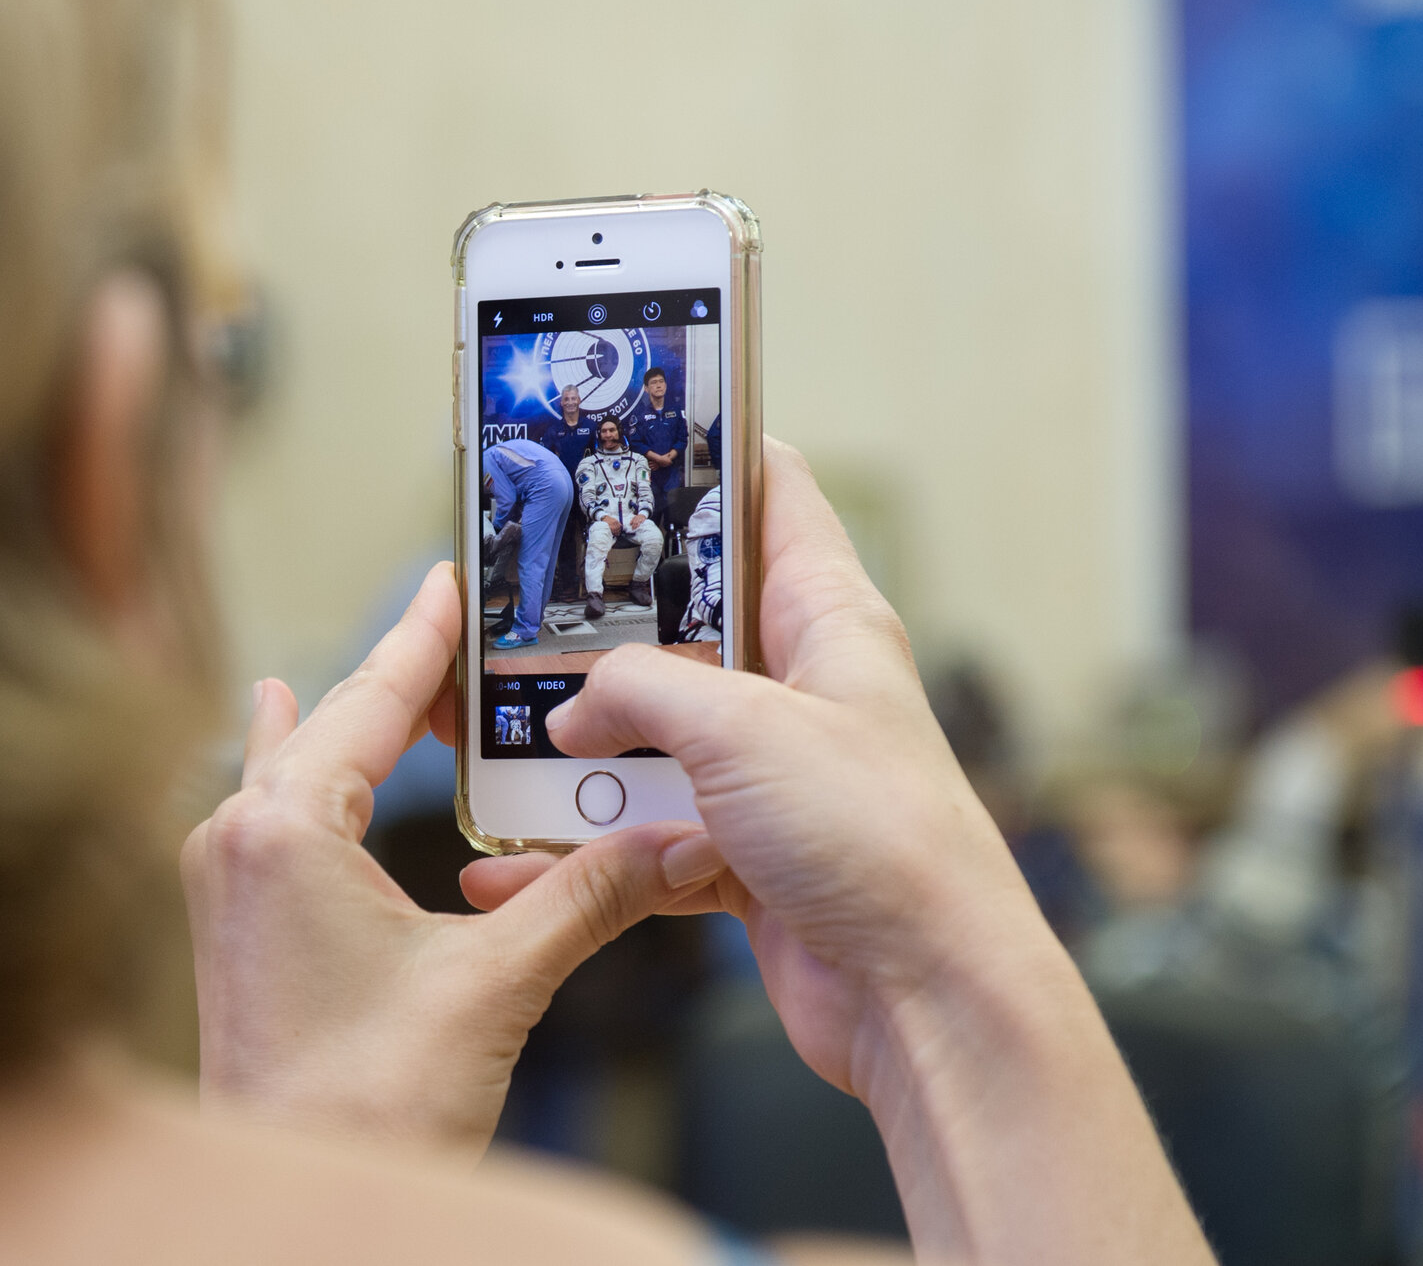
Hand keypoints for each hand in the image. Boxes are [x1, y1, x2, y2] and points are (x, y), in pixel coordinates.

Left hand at [181, 566, 720, 1160]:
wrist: (289, 1214)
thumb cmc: (359, 1109)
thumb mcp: (494, 984)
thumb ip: (586, 897)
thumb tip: (675, 841)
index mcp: (283, 832)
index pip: (370, 699)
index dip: (422, 635)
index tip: (451, 579)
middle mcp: (237, 844)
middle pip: (329, 723)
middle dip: (396, 676)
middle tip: (453, 625)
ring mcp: (227, 888)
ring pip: (293, 766)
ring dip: (349, 722)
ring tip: (383, 674)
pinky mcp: (237, 929)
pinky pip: (272, 813)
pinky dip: (311, 772)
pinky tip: (293, 755)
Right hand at [541, 443, 1019, 1094]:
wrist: (926, 995)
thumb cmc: (878, 838)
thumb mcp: (742, 728)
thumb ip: (639, 692)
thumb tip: (567, 710)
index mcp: (827, 619)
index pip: (774, 494)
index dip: (709, 451)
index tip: (631, 427)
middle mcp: (801, 688)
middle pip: (689, 622)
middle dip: (603, 620)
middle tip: (515, 600)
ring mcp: (773, 774)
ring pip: (656, 735)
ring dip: (582, 749)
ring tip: (496, 739)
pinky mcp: (746, 855)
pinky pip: (650, 834)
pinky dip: (592, 848)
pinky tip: (524, 861)